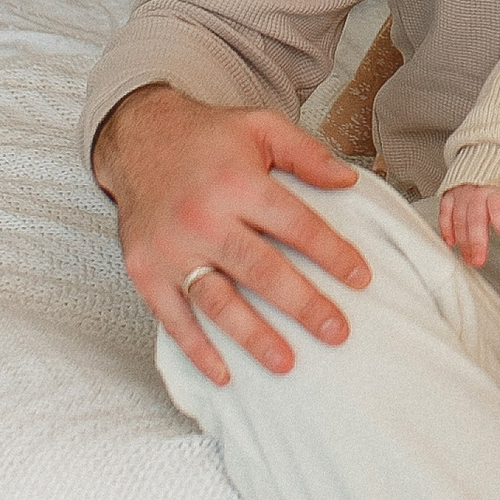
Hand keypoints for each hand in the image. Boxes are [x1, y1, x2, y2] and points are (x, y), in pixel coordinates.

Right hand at [92, 83, 369, 384]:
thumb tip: (350, 179)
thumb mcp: (260, 126)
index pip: (295, 225)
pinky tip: (224, 373)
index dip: (332, 253)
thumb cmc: (208, 137)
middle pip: (261, 270)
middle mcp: (203, 218)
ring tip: (287, 363)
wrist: (137, 137)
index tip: (361, 279)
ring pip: (218, 301)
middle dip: (303, 305)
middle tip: (337, 332)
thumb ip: (307, 153)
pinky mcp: (145, 271)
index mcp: (237, 183)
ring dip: (254, 337)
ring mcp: (171, 249)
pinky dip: (197, 348)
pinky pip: (174, 318)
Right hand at [440, 182, 499, 266]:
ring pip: (459, 218)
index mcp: (498, 188)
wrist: (490, 153)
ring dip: (463, 241)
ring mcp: (462, 191)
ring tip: (468, 257)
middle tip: (478, 260)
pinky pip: (445, 211)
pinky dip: (446, 228)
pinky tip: (451, 242)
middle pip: (475, 217)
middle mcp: (478, 189)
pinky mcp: (450, 192)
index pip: (499, 208)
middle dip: (476, 242)